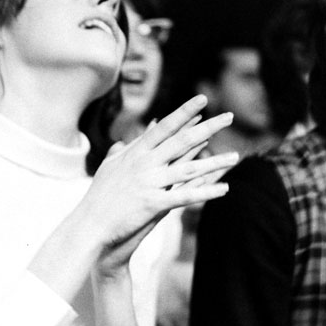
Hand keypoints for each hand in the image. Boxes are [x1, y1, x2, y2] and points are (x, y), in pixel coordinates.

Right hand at [86, 95, 237, 275]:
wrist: (89, 226)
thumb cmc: (98, 198)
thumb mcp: (109, 169)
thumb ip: (121, 152)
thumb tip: (128, 140)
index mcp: (135, 153)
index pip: (164, 127)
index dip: (184, 113)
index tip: (202, 100)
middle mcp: (144, 163)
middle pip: (182, 140)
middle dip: (208, 127)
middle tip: (229, 116)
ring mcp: (149, 183)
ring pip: (189, 168)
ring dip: (215, 162)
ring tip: (235, 156)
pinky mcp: (153, 204)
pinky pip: (185, 197)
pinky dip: (205, 193)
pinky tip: (224, 189)